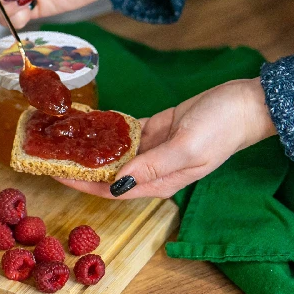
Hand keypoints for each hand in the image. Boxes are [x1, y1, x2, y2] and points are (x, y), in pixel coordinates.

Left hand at [56, 78, 276, 198]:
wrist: (242, 104)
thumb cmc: (220, 129)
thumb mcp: (186, 149)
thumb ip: (151, 168)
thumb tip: (116, 184)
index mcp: (157, 182)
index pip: (110, 189)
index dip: (81, 183)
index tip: (55, 173)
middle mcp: (149, 170)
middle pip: (106, 173)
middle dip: (79, 166)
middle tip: (51, 152)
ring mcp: (150, 150)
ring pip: (112, 153)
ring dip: (89, 148)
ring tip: (64, 138)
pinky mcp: (152, 131)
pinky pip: (122, 133)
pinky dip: (105, 130)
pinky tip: (87, 124)